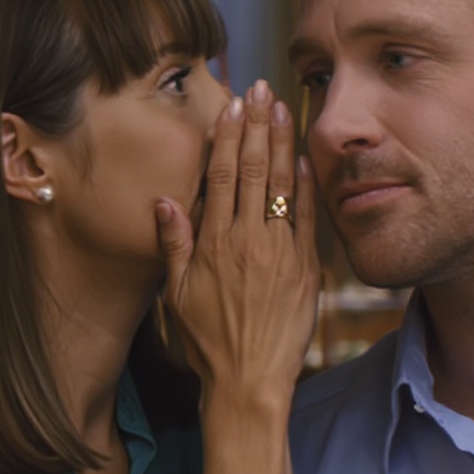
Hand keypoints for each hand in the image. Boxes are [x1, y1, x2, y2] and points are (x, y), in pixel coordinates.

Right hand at [156, 79, 318, 407]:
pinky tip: (306, 159)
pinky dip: (308, 187)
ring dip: (283, 144)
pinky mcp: (307, 270)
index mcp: (213, 244)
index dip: (228, 137)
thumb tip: (164, 200)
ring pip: (283, 186)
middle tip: (262, 89)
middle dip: (258, 126)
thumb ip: (174, 244)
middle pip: (254, 170)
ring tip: (284, 109)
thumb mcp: (176, 295)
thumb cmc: (207, 342)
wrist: (250, 383)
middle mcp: (248, 241)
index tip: (232, 107)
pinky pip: (309, 219)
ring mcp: (281, 253)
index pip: (222, 176)